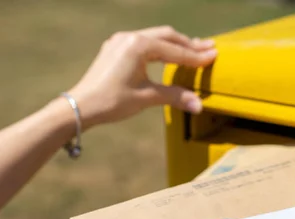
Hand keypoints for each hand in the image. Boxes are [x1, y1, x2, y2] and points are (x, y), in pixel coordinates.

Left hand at [69, 26, 216, 129]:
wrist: (80, 106)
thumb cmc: (111, 101)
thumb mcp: (146, 98)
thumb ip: (174, 97)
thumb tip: (200, 105)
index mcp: (139, 46)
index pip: (175, 51)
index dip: (196, 56)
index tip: (214, 56)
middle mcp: (130, 37)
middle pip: (168, 36)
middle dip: (189, 44)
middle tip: (209, 48)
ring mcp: (121, 41)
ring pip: (155, 38)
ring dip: (175, 45)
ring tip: (193, 50)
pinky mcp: (115, 48)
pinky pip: (144, 43)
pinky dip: (160, 48)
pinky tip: (168, 55)